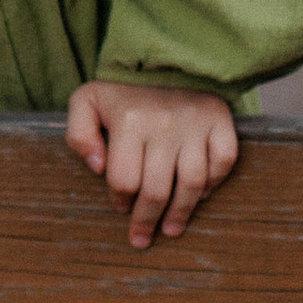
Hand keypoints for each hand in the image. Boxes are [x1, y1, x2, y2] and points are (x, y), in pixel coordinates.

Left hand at [66, 82, 237, 249]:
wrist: (163, 63)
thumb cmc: (122, 95)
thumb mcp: (86, 103)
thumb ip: (78, 134)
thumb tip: (97, 167)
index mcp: (129, 120)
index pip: (124, 179)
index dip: (120, 200)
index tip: (121, 207)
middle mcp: (164, 122)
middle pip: (157, 189)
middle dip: (147, 220)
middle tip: (142, 238)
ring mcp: (195, 123)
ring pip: (191, 183)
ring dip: (181, 213)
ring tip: (171, 229)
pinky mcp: (220, 121)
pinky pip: (223, 162)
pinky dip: (214, 183)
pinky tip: (200, 196)